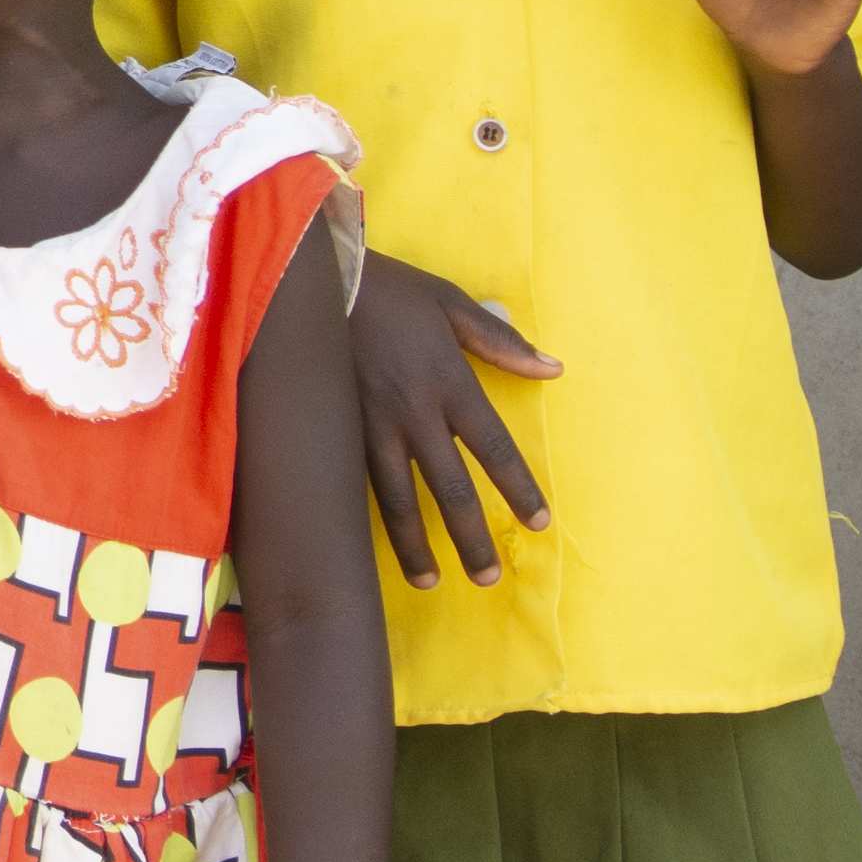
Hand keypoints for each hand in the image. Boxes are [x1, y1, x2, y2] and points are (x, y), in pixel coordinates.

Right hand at [347, 249, 558, 586]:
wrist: (310, 280)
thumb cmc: (388, 290)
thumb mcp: (448, 302)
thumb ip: (499, 340)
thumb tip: (551, 368)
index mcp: (449, 382)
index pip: (494, 448)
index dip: (518, 489)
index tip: (538, 524)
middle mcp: (413, 413)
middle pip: (450, 488)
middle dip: (470, 537)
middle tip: (488, 578)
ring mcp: (370, 426)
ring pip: (397, 498)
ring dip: (415, 544)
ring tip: (430, 581)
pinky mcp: (336, 429)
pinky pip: (356, 483)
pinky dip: (367, 520)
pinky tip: (370, 548)